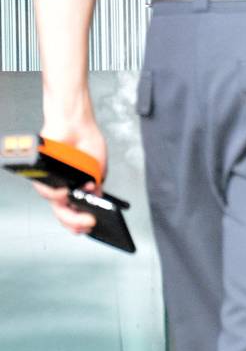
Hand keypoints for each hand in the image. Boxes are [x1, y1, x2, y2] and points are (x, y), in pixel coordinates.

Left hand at [33, 117, 107, 235]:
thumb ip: (96, 186)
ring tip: (80, 206)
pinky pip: (46, 189)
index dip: (81, 222)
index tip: (91, 226)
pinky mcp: (42, 175)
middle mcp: (64, 187)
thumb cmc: (87, 142)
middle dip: (75, 222)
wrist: (76, 124)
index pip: (76, 211)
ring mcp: (53, 182)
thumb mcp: (99, 169)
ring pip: (55, 204)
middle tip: (87, 224)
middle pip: (64, 213)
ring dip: (67, 208)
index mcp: (78, 188)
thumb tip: (95, 200)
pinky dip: (56, 193)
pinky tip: (65, 192)